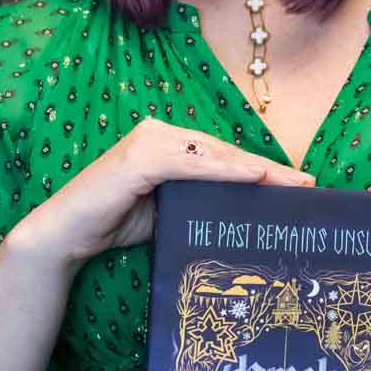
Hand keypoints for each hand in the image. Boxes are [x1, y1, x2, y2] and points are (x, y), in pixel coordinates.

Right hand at [16, 118, 314, 269]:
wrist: (65, 235)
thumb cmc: (113, 222)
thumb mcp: (166, 211)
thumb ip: (196, 202)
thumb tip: (241, 212)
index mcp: (165, 144)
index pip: (219, 156)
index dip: (257, 169)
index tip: (294, 184)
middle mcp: (158, 134)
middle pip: (222, 152)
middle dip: (265, 169)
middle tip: (305, 183)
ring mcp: (148, 142)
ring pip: (211, 155)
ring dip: (252, 168)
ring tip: (288, 182)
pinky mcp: (140, 159)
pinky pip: (191, 164)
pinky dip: (223, 170)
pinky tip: (253, 176)